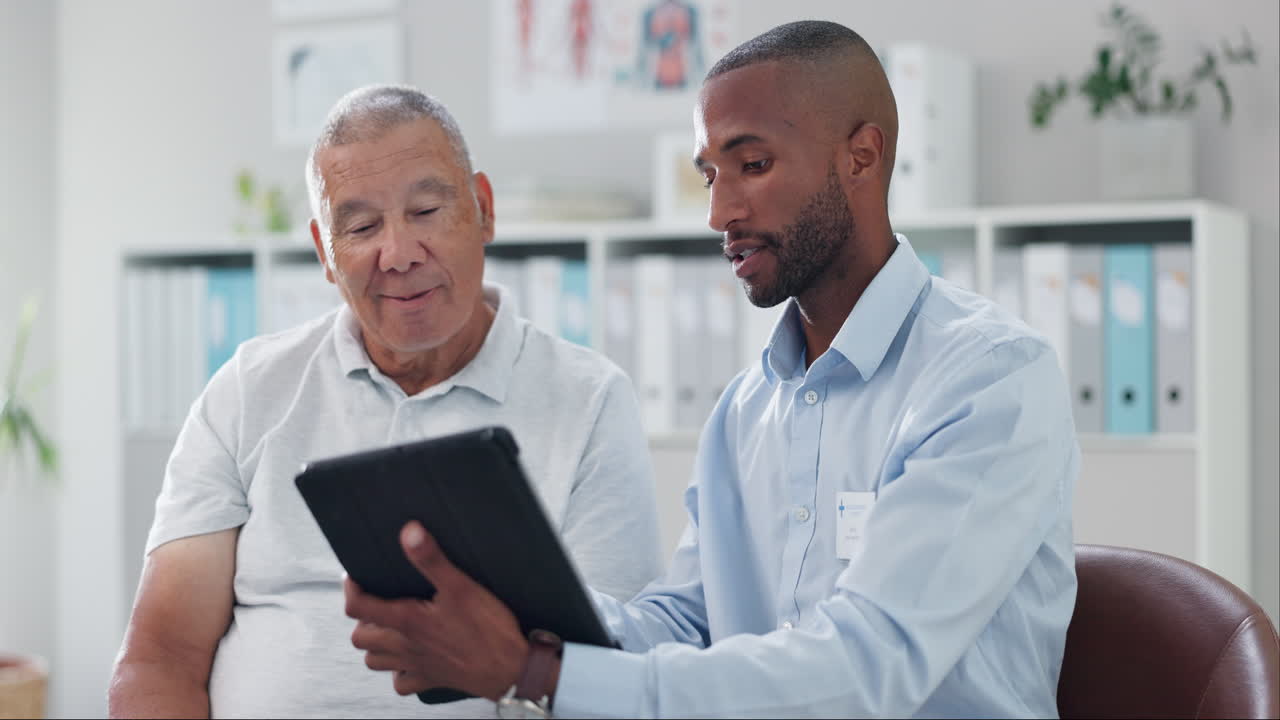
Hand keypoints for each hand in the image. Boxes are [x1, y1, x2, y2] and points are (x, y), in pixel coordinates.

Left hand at [344, 521, 527, 698]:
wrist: (511, 668)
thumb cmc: (489, 630)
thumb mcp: (461, 586)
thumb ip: (432, 559)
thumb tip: (409, 532)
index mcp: (407, 621)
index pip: (358, 607)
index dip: (351, 589)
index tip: (355, 577)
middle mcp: (405, 646)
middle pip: (360, 638)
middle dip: (361, 619)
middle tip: (374, 602)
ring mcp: (416, 666)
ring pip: (375, 661)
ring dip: (375, 644)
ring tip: (387, 627)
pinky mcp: (432, 680)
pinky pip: (402, 684)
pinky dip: (397, 672)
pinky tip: (408, 658)